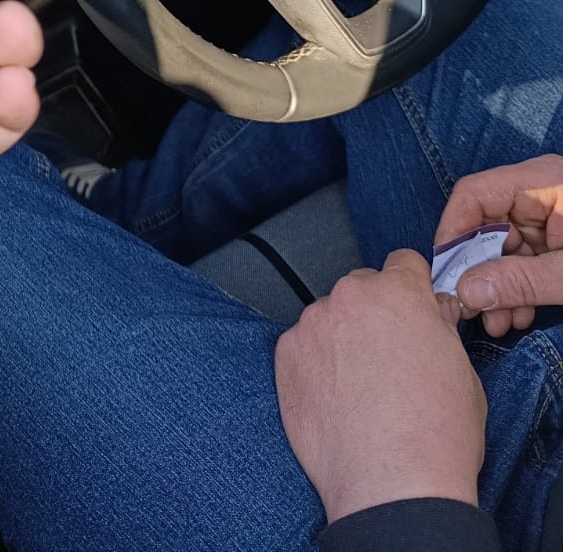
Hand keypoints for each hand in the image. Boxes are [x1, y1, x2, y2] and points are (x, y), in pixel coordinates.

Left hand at [275, 252, 484, 523]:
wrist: (393, 485)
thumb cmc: (437, 435)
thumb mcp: (462, 370)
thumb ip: (439, 328)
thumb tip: (431, 313)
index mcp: (399, 293)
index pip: (403, 263)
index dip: (412, 287)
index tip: (412, 308)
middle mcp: (350, 298)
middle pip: (362, 288)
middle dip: (374, 313)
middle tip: (385, 356)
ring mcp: (312, 325)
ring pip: (328, 318)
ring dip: (340, 338)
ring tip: (357, 387)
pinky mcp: (285, 355)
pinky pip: (301, 346)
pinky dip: (314, 364)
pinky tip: (333, 398)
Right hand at [435, 155, 562, 335]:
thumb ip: (522, 282)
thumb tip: (467, 292)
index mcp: (541, 182)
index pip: (474, 193)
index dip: (452, 232)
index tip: (445, 272)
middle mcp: (538, 192)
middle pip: (484, 224)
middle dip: (477, 271)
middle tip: (470, 308)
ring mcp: (547, 215)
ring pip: (502, 248)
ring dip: (496, 287)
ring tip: (499, 323)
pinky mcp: (556, 237)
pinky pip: (522, 259)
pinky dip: (517, 287)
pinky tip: (518, 315)